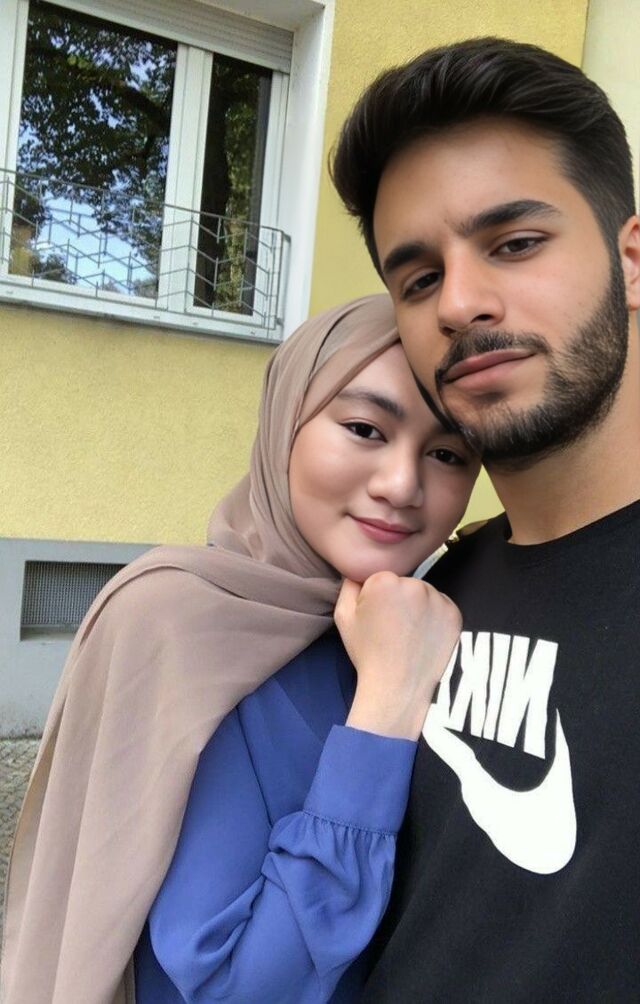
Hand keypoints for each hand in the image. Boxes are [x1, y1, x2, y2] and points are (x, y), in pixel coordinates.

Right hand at [335, 572, 460, 739]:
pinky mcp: (454, 613)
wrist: (397, 686)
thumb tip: (358, 569)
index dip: (375, 597)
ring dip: (417, 606)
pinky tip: (423, 635)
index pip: (380, 577)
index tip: (375, 618)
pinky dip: (434, 616)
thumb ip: (349, 584)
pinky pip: (441, 605)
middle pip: (404, 582)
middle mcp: (414, 584)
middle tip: (391, 627)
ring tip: (408, 633)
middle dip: (398, 598)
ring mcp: (437, 598)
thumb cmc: (367, 652)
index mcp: (384, 581)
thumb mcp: (343, 615)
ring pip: (423, 593)